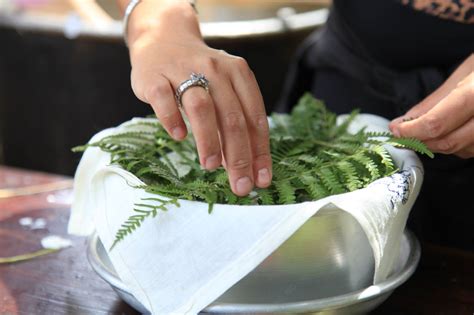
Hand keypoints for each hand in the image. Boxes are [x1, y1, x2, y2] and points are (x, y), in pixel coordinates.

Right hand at [126, 3, 271, 195]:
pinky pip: (164, 100)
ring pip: (201, 108)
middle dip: (239, 156)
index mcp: (238, 74)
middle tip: (240, 185)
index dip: (260, 151)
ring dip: (209, 140)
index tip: (261, 180)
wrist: (164, 40)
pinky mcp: (155, 76)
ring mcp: (183, 70)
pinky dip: (172, 119)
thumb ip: (233, 123)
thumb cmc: (199, 74)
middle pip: (232, 117)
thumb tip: (244, 167)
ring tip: (211, 166)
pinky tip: (179, 137)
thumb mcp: (223, 90)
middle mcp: (215, 69)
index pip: (255, 117)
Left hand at [390, 54, 473, 158]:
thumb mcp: (466, 72)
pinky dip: (461, 146)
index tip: (396, 131)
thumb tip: (403, 122)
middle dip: (423, 141)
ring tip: (429, 130)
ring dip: (441, 145)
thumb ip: (434, 101)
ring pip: (465, 150)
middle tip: (406, 135)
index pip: (436, 123)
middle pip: (450, 142)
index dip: (411, 132)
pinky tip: (454, 132)